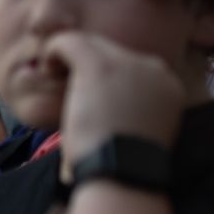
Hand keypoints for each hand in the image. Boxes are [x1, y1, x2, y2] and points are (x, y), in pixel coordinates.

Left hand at [51, 31, 184, 170]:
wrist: (120, 171)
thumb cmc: (121, 166)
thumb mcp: (134, 136)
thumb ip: (125, 113)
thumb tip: (100, 112)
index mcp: (167, 86)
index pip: (130, 67)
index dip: (105, 79)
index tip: (90, 99)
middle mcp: (154, 68)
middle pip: (112, 51)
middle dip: (86, 65)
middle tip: (68, 88)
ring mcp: (128, 63)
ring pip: (91, 43)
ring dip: (70, 56)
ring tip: (54, 76)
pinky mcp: (99, 64)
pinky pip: (70, 41)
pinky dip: (54, 50)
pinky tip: (47, 67)